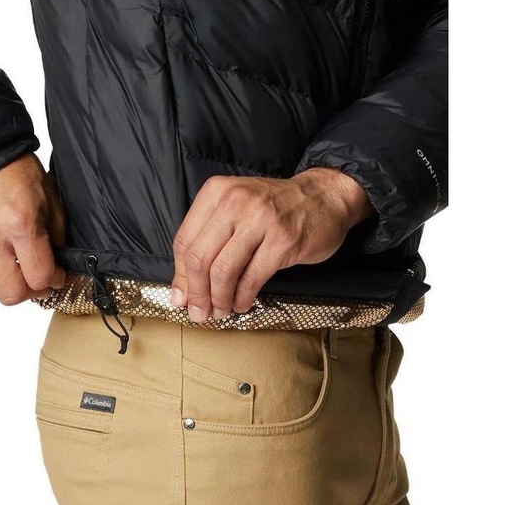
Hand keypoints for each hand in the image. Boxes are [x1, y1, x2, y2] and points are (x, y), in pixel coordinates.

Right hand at [0, 153, 66, 304]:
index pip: (39, 278)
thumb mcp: (52, 204)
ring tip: (20, 269)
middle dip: (29, 292)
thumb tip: (58, 269)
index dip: (54, 281)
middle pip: (10, 294)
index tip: (58, 275)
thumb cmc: (20, 173)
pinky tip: (2, 249)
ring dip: (8, 284)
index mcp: (20, 223)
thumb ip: (56, 241)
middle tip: (39, 280)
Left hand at [170, 167, 374, 322]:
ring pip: (223, 270)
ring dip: (218, 299)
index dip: (180, 276)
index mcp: (216, 192)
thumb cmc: (275, 208)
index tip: (181, 298)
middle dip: (196, 293)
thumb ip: (207, 242)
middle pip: (199, 258)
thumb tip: (183, 290)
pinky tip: (242, 304)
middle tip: (199, 312)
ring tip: (220, 311)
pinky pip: (252, 278)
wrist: (324, 197)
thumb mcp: (235, 211)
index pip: (184, 241)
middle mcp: (235, 202)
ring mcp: (260, 220)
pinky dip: (242, 297)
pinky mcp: (283, 240)